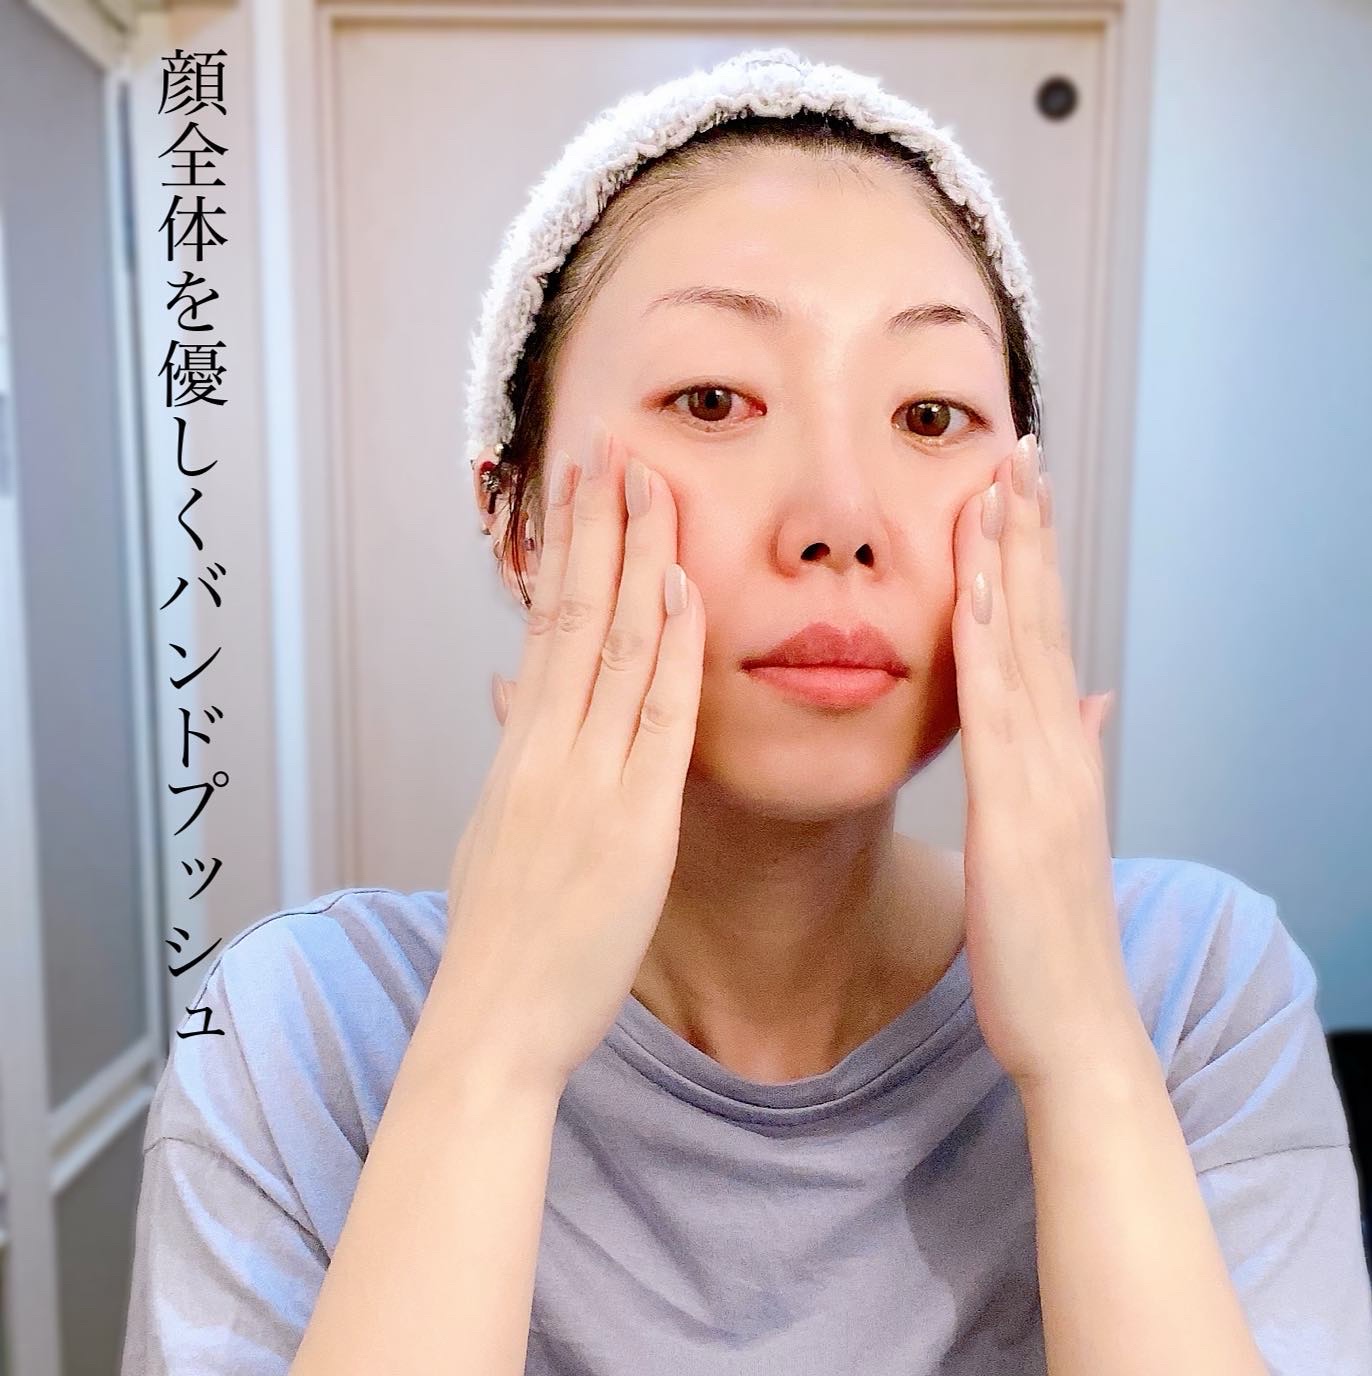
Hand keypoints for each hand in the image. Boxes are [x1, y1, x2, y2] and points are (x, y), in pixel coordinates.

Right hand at [441, 418, 704, 1096]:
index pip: (541, 629)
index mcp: (516, 753)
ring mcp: (584, 781)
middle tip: (612, 449)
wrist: (491, 1023)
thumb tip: (505, 695)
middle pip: (570, 615)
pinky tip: (682, 590)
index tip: (578, 493)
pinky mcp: (632, 824)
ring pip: (609, 648)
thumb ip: (511, 759)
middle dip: (595, 528)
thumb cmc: (501, 940)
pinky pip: (654, 719)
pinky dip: (668, 650)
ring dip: (633, 560)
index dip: (562, 554)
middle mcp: (543, 751)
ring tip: (650, 485)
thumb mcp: (493, 835)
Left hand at [952, 434, 1139, 1092]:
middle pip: (1044, 620)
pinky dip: (994, 642)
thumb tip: (1090, 698)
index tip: (1015, 489)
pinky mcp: (1018, 811)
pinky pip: (1000, 711)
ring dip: (1015, 560)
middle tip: (1016, 446)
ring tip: (1002, 481)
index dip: (1033, 559)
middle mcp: (1059, 751)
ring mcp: (1045, 777)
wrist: (1075, 1032)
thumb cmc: (1047, 941)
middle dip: (1028, 532)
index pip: (1045, 635)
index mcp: (1057, 756)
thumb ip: (1071, 759)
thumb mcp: (1057, 836)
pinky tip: (981, 585)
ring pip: (1029, 647)